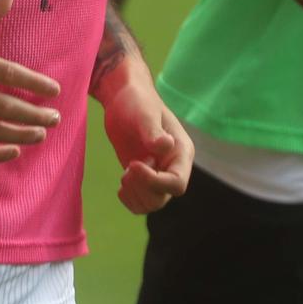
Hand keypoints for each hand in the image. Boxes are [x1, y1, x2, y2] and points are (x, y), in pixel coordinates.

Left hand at [100, 72, 192, 213]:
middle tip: (126, 169)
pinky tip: (122, 185)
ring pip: (152, 204)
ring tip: (124, 175)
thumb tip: (165, 146)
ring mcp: (159, 174)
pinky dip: (130, 200)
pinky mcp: (144, 178)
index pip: (177, 183)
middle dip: (141, 188)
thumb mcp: (144, 114)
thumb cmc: (137, 101)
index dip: (154, 181)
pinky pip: (141, 203)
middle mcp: (173, 166)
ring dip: (135, 196)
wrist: (123, 99)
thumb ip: (154, 132)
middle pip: (163, 198)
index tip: (133, 164)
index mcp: (181, 152)